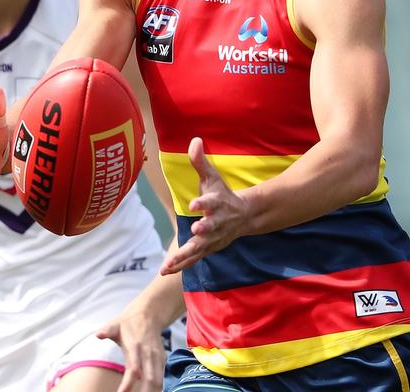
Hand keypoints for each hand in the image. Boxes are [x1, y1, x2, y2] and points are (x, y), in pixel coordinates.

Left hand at [96, 311, 166, 391]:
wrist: (149, 315)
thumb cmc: (128, 323)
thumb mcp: (115, 324)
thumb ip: (107, 330)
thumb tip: (98, 334)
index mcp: (135, 347)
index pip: (133, 369)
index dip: (128, 384)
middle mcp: (148, 354)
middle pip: (149, 379)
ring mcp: (157, 358)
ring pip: (158, 381)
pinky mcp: (162, 360)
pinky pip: (161, 378)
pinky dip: (157, 389)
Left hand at [160, 137, 248, 274]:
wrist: (244, 216)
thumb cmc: (222, 194)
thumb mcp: (212, 177)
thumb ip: (200, 161)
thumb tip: (194, 140)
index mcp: (217, 203)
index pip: (210, 202)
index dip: (202, 203)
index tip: (193, 204)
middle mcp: (217, 222)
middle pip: (210, 227)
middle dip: (203, 230)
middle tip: (195, 231)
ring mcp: (213, 238)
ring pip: (200, 248)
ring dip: (185, 255)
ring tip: (170, 262)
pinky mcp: (209, 248)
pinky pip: (194, 258)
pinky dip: (181, 264)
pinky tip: (166, 270)